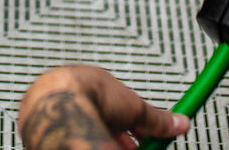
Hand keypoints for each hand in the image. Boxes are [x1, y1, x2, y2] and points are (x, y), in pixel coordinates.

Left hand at [18, 65, 189, 149]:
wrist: (60, 101)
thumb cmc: (89, 93)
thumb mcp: (134, 106)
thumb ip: (157, 118)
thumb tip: (180, 122)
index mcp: (96, 86)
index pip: (119, 110)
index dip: (133, 129)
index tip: (144, 142)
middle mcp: (79, 98)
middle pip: (103, 124)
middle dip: (120, 141)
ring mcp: (63, 112)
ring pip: (88, 131)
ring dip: (105, 142)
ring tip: (111, 149)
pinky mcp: (48, 129)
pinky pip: (72, 138)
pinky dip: (85, 143)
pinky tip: (92, 147)